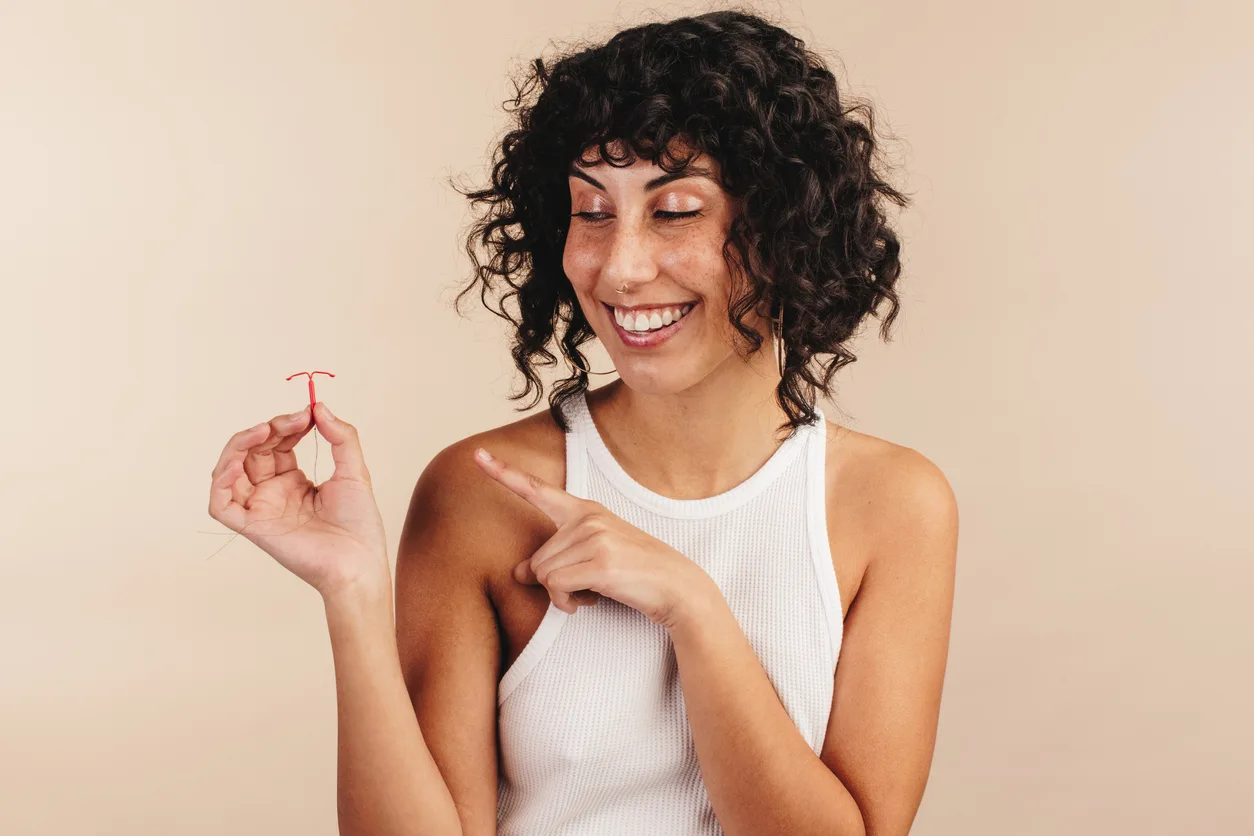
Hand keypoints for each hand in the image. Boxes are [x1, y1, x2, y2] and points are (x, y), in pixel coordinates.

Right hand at [207, 402, 388, 598]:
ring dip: (239, 446)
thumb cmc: (360, 524)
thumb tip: (319, 406)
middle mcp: (273, 494)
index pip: (276, 444)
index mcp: (293, 482)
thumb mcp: (354, 471)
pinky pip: (221, 505)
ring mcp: (261, 510)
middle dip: (267, 429)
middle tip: (295, 419)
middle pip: (251, 451)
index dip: (286, 424)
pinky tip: (237, 464)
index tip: (308, 413)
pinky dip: (221, 482)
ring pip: (229, 472)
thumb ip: (341, 437)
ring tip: (264, 431)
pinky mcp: (253, 527)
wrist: (360, 561)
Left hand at [472, 446, 713, 628]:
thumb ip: (555, 560)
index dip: (503, 473)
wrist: (675, 586)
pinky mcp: (599, 561)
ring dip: (561, 595)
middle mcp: (586, 518)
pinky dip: (567, 602)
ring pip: (544, 575)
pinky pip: (557, 587)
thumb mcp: (591, 560)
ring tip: (590, 593)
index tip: (477, 455)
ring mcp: (594, 537)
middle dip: (553, 583)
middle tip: (583, 588)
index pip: (536, 489)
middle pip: (537, 559)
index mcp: (583, 510)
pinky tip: (589, 600)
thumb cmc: (633, 573)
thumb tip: (518, 573)